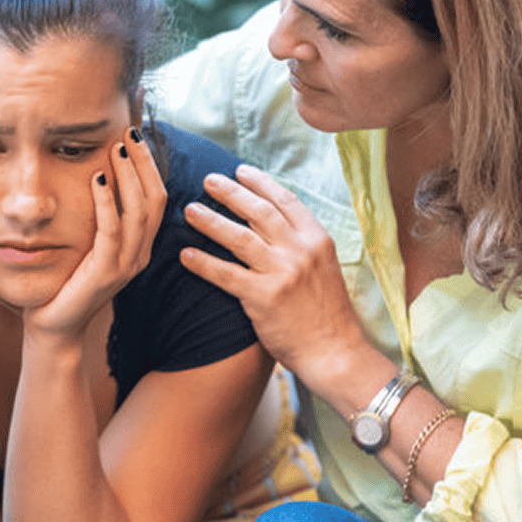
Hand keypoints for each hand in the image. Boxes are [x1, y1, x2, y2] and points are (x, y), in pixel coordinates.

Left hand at [22, 129, 166, 344]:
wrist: (52, 325)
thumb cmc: (64, 279)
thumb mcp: (86, 240)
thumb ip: (98, 212)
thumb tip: (95, 170)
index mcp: (139, 245)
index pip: (156, 196)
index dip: (148, 164)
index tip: (133, 135)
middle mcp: (139, 254)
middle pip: (154, 199)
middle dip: (143, 162)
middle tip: (128, 132)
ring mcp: (125, 266)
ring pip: (138, 212)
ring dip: (127, 176)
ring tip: (115, 149)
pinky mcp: (105, 274)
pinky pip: (111, 232)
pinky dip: (106, 203)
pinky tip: (96, 180)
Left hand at [180, 163, 368, 386]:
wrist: (335, 351)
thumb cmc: (327, 313)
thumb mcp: (323, 268)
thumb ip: (300, 245)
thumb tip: (271, 224)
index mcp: (317, 239)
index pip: (285, 200)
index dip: (260, 183)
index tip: (240, 171)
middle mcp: (300, 250)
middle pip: (258, 211)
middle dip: (230, 192)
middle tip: (208, 180)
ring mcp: (282, 273)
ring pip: (238, 237)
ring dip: (210, 220)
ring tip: (190, 210)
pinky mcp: (263, 297)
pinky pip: (225, 274)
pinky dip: (203, 262)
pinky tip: (185, 254)